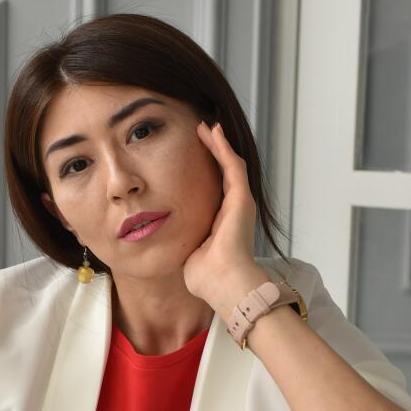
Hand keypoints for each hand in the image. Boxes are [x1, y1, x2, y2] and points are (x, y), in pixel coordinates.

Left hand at [183, 121, 257, 303]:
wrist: (224, 282)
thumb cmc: (207, 278)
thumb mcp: (190, 254)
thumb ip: (185, 245)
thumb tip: (168, 246)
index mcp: (222, 224)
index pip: (213, 191)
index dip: (204, 173)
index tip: (189, 158)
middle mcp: (234, 211)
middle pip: (223, 174)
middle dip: (213, 152)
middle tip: (201, 134)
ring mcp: (240, 203)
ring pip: (230, 165)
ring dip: (218, 144)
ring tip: (206, 127)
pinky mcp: (242, 197)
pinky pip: (232, 165)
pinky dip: (223, 147)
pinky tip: (213, 132)